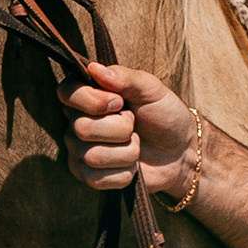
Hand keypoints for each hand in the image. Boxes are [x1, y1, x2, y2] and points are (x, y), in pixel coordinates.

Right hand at [63, 60, 194, 196]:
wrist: (180, 150)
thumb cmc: (163, 114)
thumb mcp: (152, 89)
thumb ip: (125, 77)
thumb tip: (94, 68)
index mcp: (87, 95)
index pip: (67, 93)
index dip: (92, 100)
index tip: (119, 102)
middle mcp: (76, 122)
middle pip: (82, 128)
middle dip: (120, 129)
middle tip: (134, 125)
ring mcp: (80, 151)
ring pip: (93, 156)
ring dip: (127, 152)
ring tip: (136, 146)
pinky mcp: (89, 177)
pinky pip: (97, 179)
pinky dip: (124, 173)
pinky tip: (132, 165)